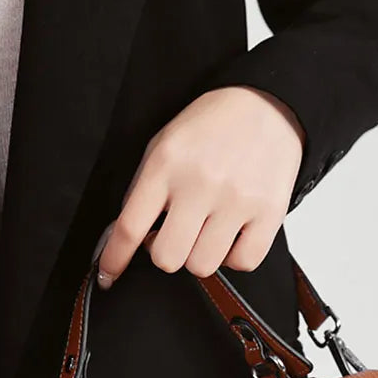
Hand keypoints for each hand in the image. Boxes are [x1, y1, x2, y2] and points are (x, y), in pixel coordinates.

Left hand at [98, 86, 304, 285]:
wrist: (265, 102)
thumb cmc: (210, 128)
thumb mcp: (163, 146)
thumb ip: (143, 191)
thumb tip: (124, 238)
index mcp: (166, 164)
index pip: (129, 227)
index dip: (114, 259)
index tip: (107, 275)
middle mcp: (201, 183)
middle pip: (167, 257)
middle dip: (165, 252)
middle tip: (173, 235)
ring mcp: (237, 200)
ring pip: (202, 265)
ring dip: (199, 255)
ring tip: (205, 231)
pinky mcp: (270, 212)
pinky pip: (243, 262)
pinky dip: (233, 257)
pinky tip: (230, 236)